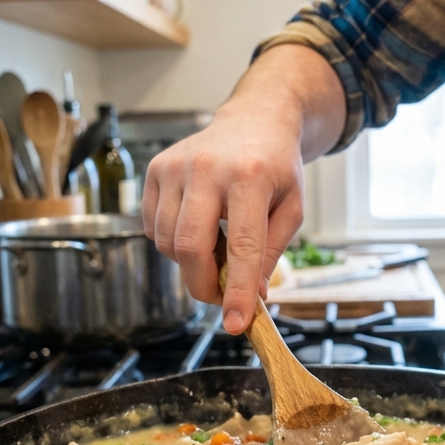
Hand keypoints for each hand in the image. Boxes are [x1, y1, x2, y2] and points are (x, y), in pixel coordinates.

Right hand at [142, 45, 345, 333]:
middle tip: (220, 297)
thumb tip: (251, 298)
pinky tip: (196, 226)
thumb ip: (270, 254)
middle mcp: (208, 168)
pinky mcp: (155, 168)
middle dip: (203, 285)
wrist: (255, 120)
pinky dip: (172, 242)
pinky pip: (153, 228)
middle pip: (190, 247)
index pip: (242, 246)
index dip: (238, 291)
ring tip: (216, 249)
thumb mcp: (291, 209)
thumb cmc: (276, 167)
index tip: (236, 324)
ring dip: (190, 263)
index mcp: (250, 176)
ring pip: (168, 242)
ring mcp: (176, 166)